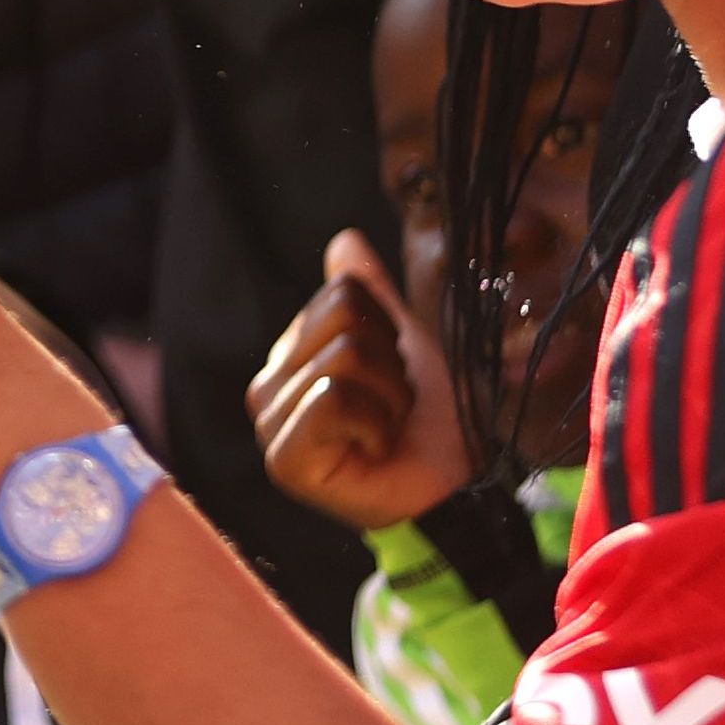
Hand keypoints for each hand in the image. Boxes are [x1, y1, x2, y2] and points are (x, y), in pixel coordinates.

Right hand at [248, 231, 463, 530]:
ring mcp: (271, 425)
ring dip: (388, 399)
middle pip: (340, 324)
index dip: (384, 328)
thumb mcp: (404, 343)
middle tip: (392, 407)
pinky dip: (374, 425)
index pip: (339, 294)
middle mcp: (268, 387)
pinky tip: (376, 451)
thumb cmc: (430, 419)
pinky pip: (333, 401)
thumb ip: (369, 294)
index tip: (392, 374)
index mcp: (290, 355)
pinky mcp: (285, 460)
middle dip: (389, 365)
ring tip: (387, 431)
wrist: (456, 485)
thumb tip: (344, 239)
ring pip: (341, 361)